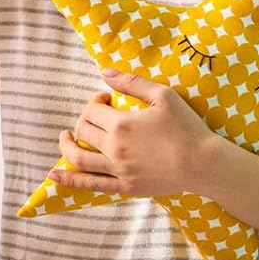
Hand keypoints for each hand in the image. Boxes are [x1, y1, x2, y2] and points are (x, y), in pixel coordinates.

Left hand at [50, 70, 220, 200]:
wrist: (204, 163)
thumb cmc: (187, 127)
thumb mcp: (163, 95)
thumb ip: (131, 82)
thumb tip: (104, 72)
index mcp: (122, 124)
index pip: (93, 109)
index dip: (97, 100)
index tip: (108, 98)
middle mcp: (114, 148)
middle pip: (84, 130)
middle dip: (86, 118)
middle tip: (98, 115)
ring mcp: (118, 170)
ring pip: (79, 158)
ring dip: (67, 146)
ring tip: (65, 137)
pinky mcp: (125, 187)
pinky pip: (91, 185)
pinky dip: (69, 180)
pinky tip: (54, 176)